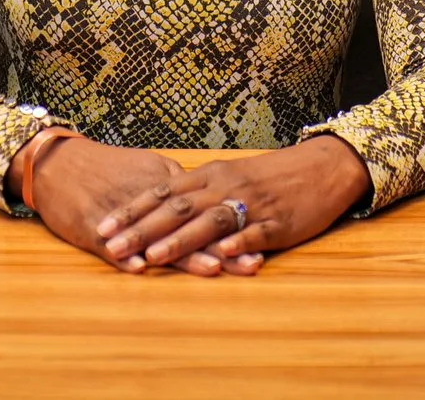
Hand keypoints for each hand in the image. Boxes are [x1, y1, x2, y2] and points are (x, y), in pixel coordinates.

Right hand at [22, 134, 260, 276]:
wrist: (56, 162)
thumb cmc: (103, 167)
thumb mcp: (144, 167)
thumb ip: (174, 183)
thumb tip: (204, 197)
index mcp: (162, 181)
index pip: (203, 210)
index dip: (231, 229)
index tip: (261, 244)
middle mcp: (147, 196)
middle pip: (188, 226)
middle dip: (220, 248)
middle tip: (252, 265)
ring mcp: (118, 212)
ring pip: (155, 237)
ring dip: (183, 256)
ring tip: (211, 271)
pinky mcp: (89, 226)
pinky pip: (109, 245)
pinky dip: (125, 257)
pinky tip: (142, 271)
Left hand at [97, 135, 371, 274]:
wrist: (322, 168)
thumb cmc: (271, 177)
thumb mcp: (228, 177)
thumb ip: (198, 193)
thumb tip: (161, 208)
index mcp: (210, 175)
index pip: (162, 192)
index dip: (132, 209)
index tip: (102, 225)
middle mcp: (225, 186)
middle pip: (178, 207)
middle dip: (143, 228)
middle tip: (113, 245)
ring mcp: (251, 203)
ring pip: (210, 220)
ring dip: (180, 239)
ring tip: (153, 256)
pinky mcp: (278, 221)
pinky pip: (254, 232)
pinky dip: (237, 243)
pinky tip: (221, 254)